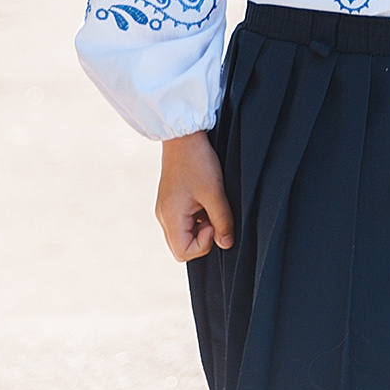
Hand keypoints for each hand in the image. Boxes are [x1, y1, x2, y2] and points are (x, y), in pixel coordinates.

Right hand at [155, 131, 232, 260]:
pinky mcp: (171, 202)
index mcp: (170, 217)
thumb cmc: (198, 161)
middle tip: (214, 216)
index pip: (184, 253)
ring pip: (184, 234)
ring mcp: (166, 210)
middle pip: (182, 247)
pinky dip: (197, 218)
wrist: (184, 136)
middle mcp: (163, 217)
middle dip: (203, 238)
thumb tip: (226, 244)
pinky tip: (205, 200)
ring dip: (201, 227)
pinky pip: (184, 221)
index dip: (204, 244)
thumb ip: (222, 221)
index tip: (213, 223)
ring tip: (210, 205)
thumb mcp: (215, 192)